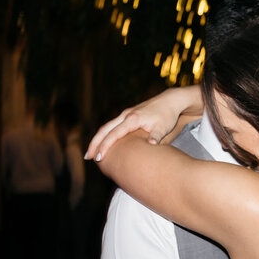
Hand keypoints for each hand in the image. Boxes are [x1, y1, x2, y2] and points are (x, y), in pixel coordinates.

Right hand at [85, 86, 201, 160]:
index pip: (114, 134)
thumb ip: (156, 136)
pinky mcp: (129, 115)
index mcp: (132, 119)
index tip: (99, 158)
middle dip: (95, 143)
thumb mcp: (163, 127)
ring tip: (91, 152)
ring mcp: (126, 114)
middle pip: (105, 129)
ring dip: (98, 139)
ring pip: (107, 127)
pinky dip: (105, 134)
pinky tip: (104, 143)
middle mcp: (126, 115)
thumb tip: (151, 144)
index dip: (105, 146)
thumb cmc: (167, 115)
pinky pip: (113, 125)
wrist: (171, 101)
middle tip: (87, 157)